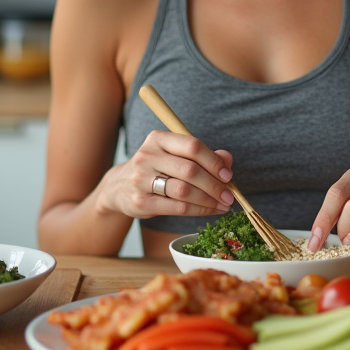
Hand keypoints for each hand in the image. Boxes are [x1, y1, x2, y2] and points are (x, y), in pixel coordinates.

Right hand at [102, 130, 234, 219]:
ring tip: (223, 205)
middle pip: (190, 170)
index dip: (214, 161)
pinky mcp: (141, 202)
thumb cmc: (156, 169)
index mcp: (158, 139)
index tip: (227, 175)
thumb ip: (202, 155)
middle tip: (229, 195)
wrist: (119, 187)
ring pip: (184, 190)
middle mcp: (147, 156)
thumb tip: (227, 159)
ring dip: (209, 199)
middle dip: (215, 184)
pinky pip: (177, 207)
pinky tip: (210, 210)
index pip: (192, 146)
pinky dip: (199, 210)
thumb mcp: (175, 156)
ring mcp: (141, 179)